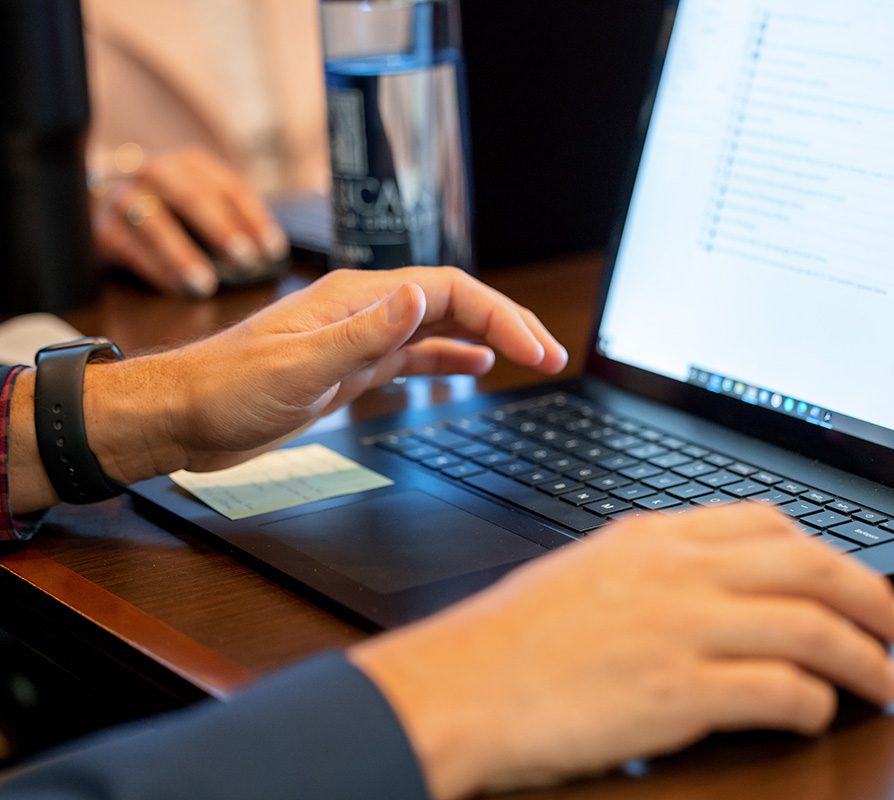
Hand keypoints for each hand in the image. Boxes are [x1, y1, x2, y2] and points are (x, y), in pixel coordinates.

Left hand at [82, 266, 566, 482]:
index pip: (450, 292)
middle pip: (455, 304)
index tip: (536, 350)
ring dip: (489, 340)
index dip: (500, 316)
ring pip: (442, 329)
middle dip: (508, 324)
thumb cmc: (227, 389)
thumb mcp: (299, 364)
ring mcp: (361, 339)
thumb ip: (364, 333)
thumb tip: (422, 298)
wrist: (183, 417)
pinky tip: (477, 370)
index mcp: (358, 299)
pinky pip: (417, 357)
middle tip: (552, 356)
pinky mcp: (353, 369)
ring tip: (532, 358)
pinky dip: (452, 361)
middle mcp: (365, 312)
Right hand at [91, 147, 288, 297]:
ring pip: (154, 222)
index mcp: (191, 164)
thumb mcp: (204, 204)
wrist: (102, 207)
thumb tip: (269, 255)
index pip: (230, 187)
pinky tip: (179, 288)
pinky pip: (130, 249)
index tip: (274, 250)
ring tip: (207, 284)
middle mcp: (154, 172)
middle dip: (220, 230)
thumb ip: (233, 220)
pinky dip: (158, 270)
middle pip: (191, 196)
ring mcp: (123, 197)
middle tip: (246, 260)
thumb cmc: (174, 214)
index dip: (254, 219)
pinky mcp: (103, 229)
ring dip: (183, 256)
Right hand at [350, 504, 893, 799]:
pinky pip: (781, 691)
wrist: (459, 685)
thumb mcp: (588, 571)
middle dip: (871, 595)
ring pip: (813, 628)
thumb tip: (711, 580)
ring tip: (885, 677)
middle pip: (809, 566)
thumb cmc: (510, 636)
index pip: (767, 522)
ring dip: (864, 656)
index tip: (845, 573)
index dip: (824, 549)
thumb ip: (654, 565)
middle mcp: (679, 571)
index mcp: (655, 536)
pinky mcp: (681, 691)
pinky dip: (815, 702)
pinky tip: (818, 711)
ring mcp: (683, 628)